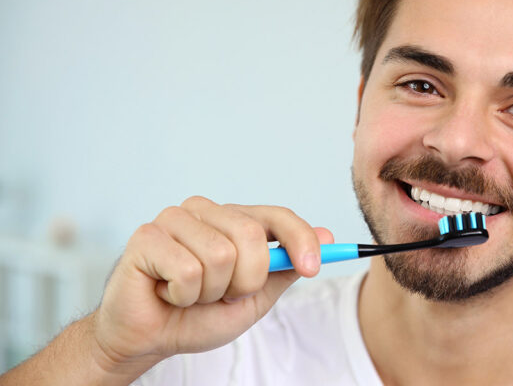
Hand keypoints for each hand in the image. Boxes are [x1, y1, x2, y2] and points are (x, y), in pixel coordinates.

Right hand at [92, 196, 332, 367]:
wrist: (149, 338)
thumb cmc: (198, 315)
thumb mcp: (255, 297)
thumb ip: (286, 267)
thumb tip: (328, 236)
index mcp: (234, 220)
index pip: (278, 216)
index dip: (301, 239)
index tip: (313, 268)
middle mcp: (206, 211)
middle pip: (252, 237)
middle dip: (245, 282)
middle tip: (221, 295)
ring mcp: (175, 219)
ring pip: (220, 255)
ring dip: (210, 293)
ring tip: (190, 294)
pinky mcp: (147, 236)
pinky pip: (186, 271)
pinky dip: (182, 295)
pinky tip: (167, 292)